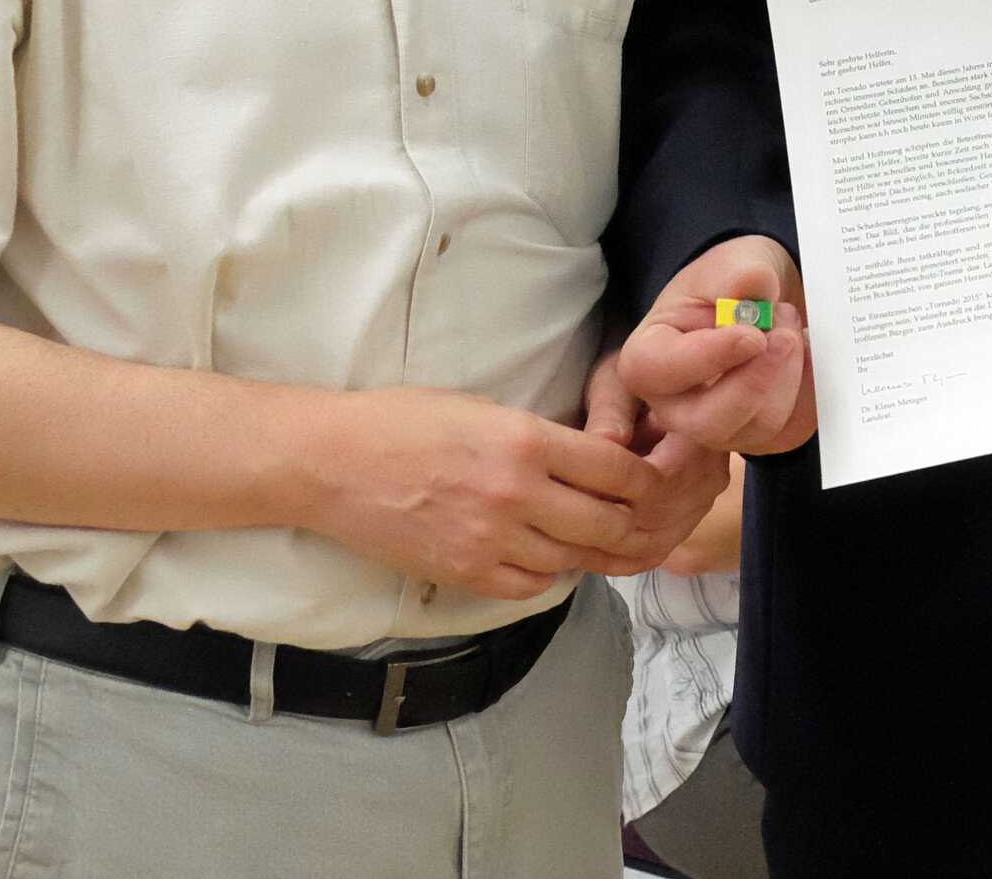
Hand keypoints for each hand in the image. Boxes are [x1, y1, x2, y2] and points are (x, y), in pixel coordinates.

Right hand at [306, 386, 700, 601]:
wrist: (334, 463)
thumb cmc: (403, 420)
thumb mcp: (482, 406)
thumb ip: (537, 436)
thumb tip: (585, 461)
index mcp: (524, 440)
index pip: (616, 470)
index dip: (647, 479)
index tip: (658, 479)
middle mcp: (516, 494)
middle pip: (608, 523)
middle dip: (638, 524)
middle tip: (650, 521)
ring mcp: (491, 541)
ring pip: (575, 559)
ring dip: (597, 551)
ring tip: (608, 540)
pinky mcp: (466, 574)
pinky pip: (533, 585)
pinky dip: (551, 573)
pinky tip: (550, 556)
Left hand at [578, 348, 730, 573]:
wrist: (663, 385)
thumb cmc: (636, 377)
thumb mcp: (620, 379)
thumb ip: (614, 409)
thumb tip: (606, 443)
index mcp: (700, 435)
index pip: (661, 482)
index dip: (612, 492)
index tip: (566, 490)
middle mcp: (712, 474)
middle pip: (660, 519)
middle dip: (608, 526)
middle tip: (555, 525)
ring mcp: (703, 501)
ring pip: (658, 541)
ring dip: (611, 548)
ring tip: (562, 541)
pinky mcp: (688, 518)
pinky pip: (657, 551)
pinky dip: (621, 558)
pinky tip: (584, 554)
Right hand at [618, 237, 815, 455]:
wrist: (760, 304)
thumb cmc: (727, 286)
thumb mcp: (727, 264)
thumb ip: (733, 274)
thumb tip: (749, 285)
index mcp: (648, 360)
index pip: (662, 371)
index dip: (710, 356)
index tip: (753, 335)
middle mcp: (676, 408)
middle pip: (709, 421)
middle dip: (756, 379)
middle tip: (784, 334)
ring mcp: (721, 430)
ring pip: (759, 426)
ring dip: (788, 374)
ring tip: (788, 327)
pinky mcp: (763, 439)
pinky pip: (794, 427)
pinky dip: (810, 387)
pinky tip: (806, 353)